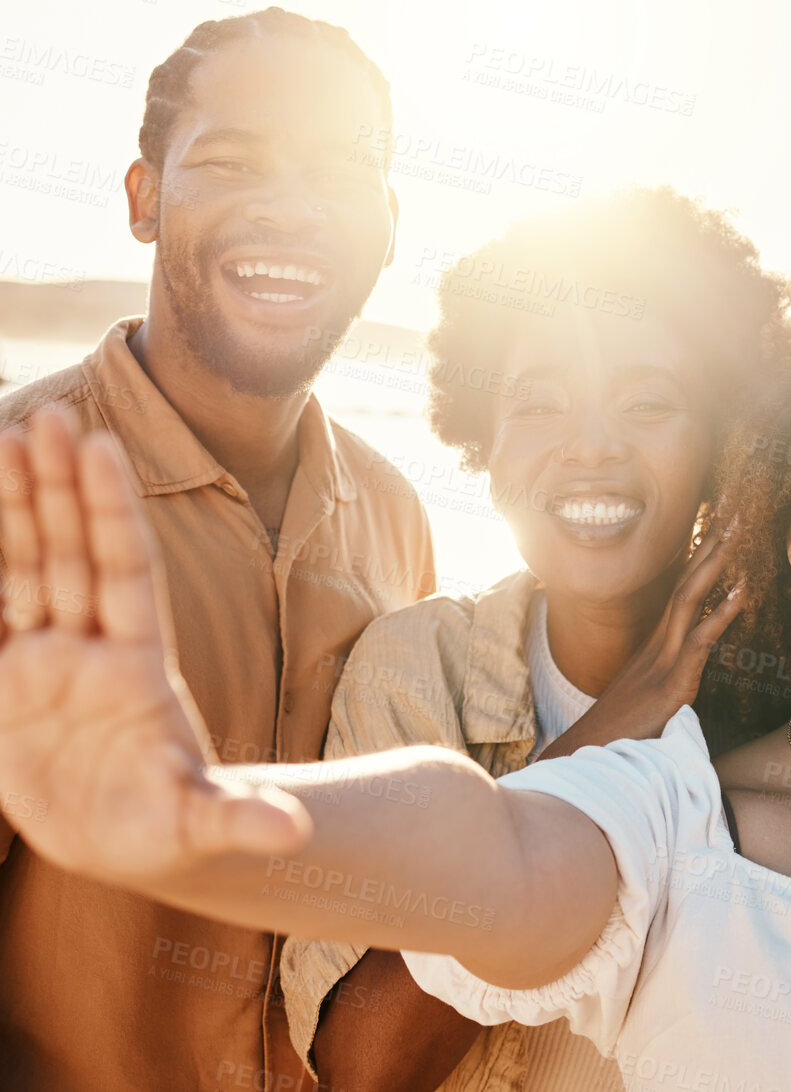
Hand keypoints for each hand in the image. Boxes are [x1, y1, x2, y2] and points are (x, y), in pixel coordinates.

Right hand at [0, 409, 308, 883]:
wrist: (136, 841)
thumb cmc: (176, 829)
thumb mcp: (206, 825)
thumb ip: (240, 821)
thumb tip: (294, 833)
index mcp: (140, 667)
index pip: (126, 570)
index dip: (114, 511)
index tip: (103, 447)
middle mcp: (93, 650)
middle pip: (75, 552)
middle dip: (61, 488)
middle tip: (46, 417)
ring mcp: (49, 663)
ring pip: (28, 569)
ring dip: (18, 509)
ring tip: (10, 435)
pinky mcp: (9, 687)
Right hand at [536, 521, 744, 758]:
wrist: (590, 755)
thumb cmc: (620, 729)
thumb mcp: (647, 694)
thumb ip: (666, 674)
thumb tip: (685, 667)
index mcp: (655, 642)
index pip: (679, 588)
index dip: (698, 556)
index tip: (716, 523)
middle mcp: (657, 642)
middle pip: (684, 581)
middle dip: (708, 542)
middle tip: (730, 506)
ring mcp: (663, 659)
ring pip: (689, 598)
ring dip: (714, 562)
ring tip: (736, 529)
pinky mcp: (672, 683)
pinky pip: (699, 641)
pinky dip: (721, 613)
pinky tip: (742, 591)